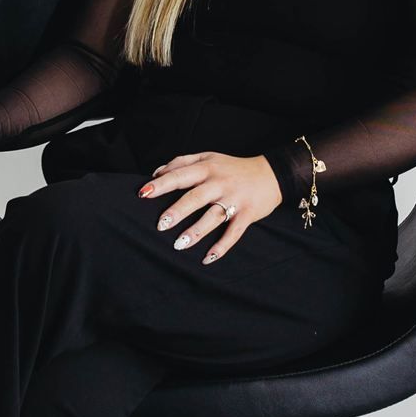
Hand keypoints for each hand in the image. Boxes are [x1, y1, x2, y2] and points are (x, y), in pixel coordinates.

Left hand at [138, 150, 282, 264]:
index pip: (180, 175)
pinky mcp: (247, 215)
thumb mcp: (208, 157)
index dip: (161, 184)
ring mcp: (235, 199)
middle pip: (196, 197)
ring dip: (197, 231)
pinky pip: (234, 232)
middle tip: (160, 224)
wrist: (272, 174)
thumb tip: (156, 173)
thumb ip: (182, 162)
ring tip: (179, 244)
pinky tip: (207, 258)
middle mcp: (220, 183)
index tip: (143, 194)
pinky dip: (222, 246)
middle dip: (178, 211)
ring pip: (214, 216)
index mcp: (207, 168)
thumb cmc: (233, 167)